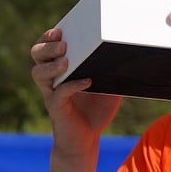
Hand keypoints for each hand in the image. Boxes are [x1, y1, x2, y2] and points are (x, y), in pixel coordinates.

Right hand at [29, 28, 120, 151]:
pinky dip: (71, 86)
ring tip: (66, 61)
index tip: (60, 31)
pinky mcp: (56, 108)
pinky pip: (58, 94)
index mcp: (60, 68)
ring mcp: (51, 93)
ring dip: (51, 65)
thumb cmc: (95, 111)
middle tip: (63, 45)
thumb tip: (134, 54)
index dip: (48, 37)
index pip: (46, 46)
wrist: (86, 140)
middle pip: (36, 55)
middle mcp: (51, 78)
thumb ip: (115, 70)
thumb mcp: (109, 86)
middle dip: (47, 47)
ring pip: (38, 73)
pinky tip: (86, 82)